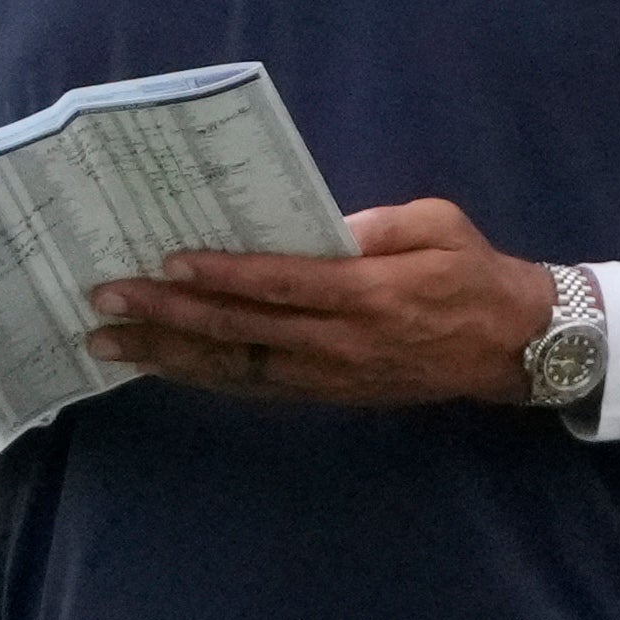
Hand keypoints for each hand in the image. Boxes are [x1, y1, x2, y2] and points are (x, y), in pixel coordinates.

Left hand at [87, 198, 559, 406]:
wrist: (512, 347)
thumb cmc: (473, 272)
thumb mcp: (438, 224)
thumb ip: (378, 225)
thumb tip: (320, 226)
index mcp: (369, 294)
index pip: (280, 284)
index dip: (221, 277)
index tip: (167, 265)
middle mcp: (340, 343)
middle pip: (240, 331)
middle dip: (168, 317)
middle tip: (107, 301)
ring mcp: (329, 376)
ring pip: (235, 368)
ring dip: (168, 356)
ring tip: (108, 344)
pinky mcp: (325, 394)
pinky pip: (252, 386)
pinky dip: (201, 377)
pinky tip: (160, 366)